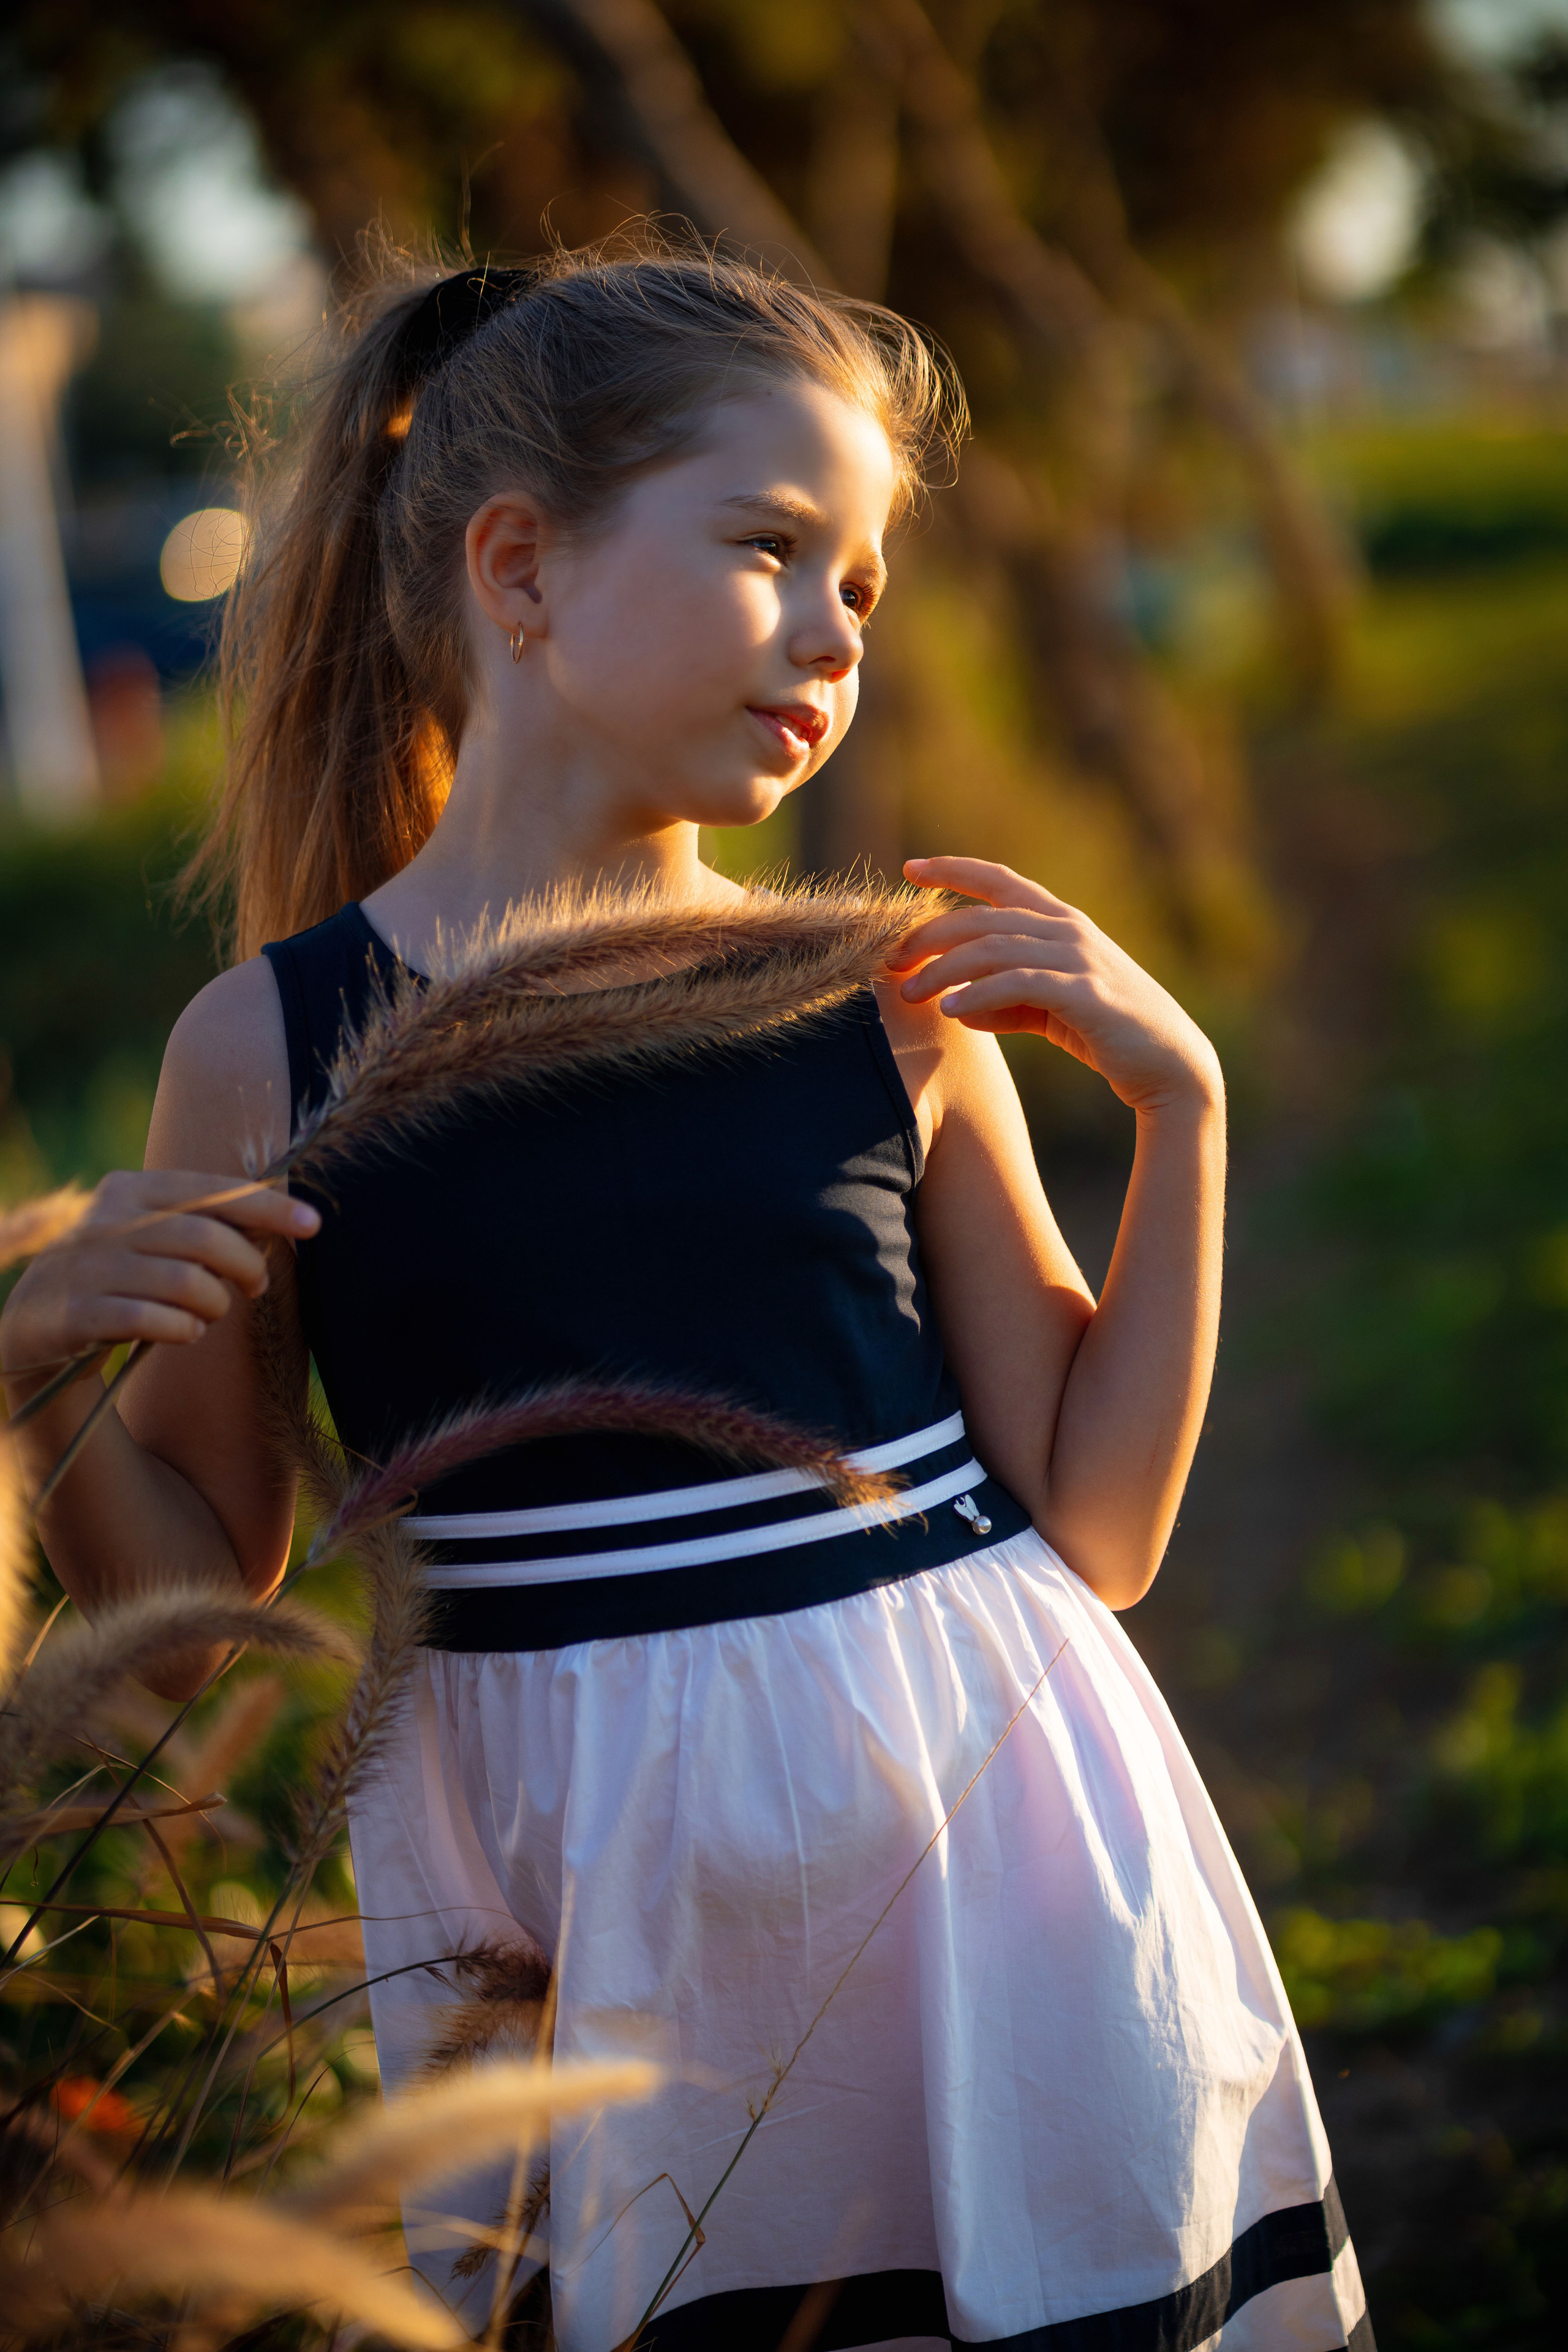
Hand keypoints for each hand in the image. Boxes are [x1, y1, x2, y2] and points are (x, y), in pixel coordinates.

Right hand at [0, 1170, 318, 1401]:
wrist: (35, 1319)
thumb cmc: (117, 1273)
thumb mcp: (148, 1233)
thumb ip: (201, 1222)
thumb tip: (281, 1224)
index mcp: (131, 1189)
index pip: (211, 1190)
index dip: (267, 1207)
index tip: (313, 1223)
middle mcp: (106, 1220)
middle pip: (204, 1237)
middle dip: (247, 1264)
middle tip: (257, 1285)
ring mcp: (87, 1266)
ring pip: (185, 1282)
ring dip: (216, 1304)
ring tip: (211, 1313)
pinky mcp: (76, 1313)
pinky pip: (152, 1320)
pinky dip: (182, 1330)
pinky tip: (185, 1332)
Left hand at [889, 856, 1221, 1113]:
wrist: (1168, 1064)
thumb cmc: (1105, 1031)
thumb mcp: (1047, 1011)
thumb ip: (1005, 1002)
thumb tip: (957, 1005)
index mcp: (1060, 922)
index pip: (1000, 880)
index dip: (954, 869)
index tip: (910, 869)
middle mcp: (1068, 930)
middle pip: (983, 918)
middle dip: (930, 937)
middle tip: (893, 961)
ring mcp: (1079, 958)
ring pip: (994, 949)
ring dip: (945, 971)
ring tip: (911, 994)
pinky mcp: (1085, 993)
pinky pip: (1020, 984)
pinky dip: (980, 995)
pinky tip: (952, 1011)